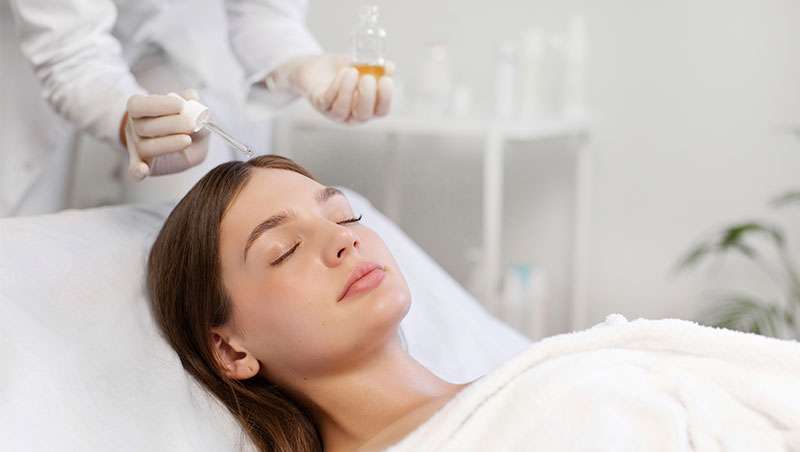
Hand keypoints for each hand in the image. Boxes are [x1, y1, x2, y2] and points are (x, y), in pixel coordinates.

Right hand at [122, 90, 209, 179]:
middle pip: (144, 126)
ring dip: (167, 144)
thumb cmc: (184, 126)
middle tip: (191, 125)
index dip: (159, 104)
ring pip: (145, 146)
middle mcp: (135, 127)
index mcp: (140, 109)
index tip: (181, 105)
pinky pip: (133, 169)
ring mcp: (137, 147)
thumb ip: (193, 106)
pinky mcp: (142, 164)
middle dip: (170, 124)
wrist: (181, 147)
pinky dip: (136, 171)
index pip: (139, 105)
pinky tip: (143, 171)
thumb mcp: (191, 114)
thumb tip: (193, 98)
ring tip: (187, 140)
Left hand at [278, 54, 393, 122]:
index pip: (381, 111)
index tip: (386, 80)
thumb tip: (390, 68)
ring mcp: (334, 112)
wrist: (315, 67)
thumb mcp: (361, 65)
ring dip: (348, 91)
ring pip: (342, 111)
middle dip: (367, 98)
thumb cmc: (341, 69)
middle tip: (368, 79)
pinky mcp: (319, 104)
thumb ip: (377, 67)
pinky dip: (336, 87)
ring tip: (352, 71)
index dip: (385, 98)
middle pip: (363, 116)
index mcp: (367, 107)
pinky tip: (343, 72)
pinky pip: (327, 100)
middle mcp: (352, 115)